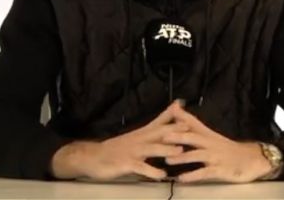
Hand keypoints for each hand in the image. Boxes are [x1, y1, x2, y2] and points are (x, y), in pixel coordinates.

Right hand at [51, 101, 187, 180]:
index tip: (185, 107)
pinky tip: (162, 175)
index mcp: (142, 133)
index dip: (172, 115)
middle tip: (190, 128)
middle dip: (174, 130)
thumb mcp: (136, 136)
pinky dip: (152, 171)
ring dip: (166, 149)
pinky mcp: (127, 164)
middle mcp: (140, 140)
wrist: (94, 157)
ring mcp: (133, 151)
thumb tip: (164, 124)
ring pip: (152, 149)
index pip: (159, 121)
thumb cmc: (118, 148)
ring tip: (180, 151)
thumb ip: (152, 130)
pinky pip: (141, 167)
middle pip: (159, 133)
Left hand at [162, 103, 272, 182]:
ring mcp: (215, 157)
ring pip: (197, 155)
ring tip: (168, 159)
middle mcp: (211, 144)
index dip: (180, 118)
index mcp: (208, 135)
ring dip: (182, 157)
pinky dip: (193, 176)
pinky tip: (182, 178)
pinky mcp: (220, 170)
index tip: (166, 114)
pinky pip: (204, 173)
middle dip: (177, 136)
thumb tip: (180, 111)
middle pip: (193, 138)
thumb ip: (195, 125)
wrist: (253, 160)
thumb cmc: (228, 149)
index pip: (193, 123)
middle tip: (161, 136)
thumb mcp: (212, 136)